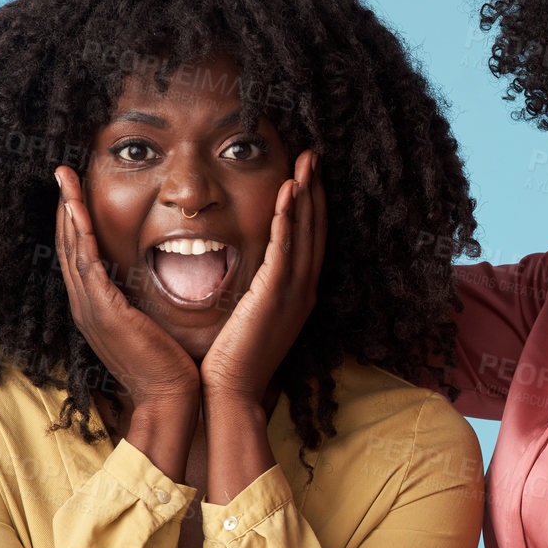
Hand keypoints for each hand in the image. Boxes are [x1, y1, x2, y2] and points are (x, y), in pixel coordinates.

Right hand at [53, 165, 200, 415]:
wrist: (170, 399)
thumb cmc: (169, 366)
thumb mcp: (151, 326)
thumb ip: (145, 302)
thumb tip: (156, 281)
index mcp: (97, 308)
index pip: (80, 256)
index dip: (77, 223)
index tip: (78, 193)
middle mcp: (86, 306)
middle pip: (68, 246)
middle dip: (66, 207)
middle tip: (63, 174)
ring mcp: (91, 308)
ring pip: (72, 249)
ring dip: (68, 211)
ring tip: (65, 179)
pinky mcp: (103, 311)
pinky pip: (86, 263)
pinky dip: (80, 234)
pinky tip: (78, 209)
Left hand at [200, 150, 325, 408]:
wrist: (231, 392)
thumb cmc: (234, 360)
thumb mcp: (251, 318)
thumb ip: (256, 293)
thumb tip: (248, 276)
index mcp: (298, 295)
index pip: (310, 241)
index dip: (312, 206)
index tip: (308, 177)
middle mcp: (303, 290)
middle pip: (315, 230)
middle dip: (316, 190)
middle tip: (314, 156)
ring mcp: (293, 293)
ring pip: (306, 233)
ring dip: (307, 194)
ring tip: (307, 162)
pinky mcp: (275, 295)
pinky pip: (286, 248)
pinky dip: (289, 218)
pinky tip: (289, 192)